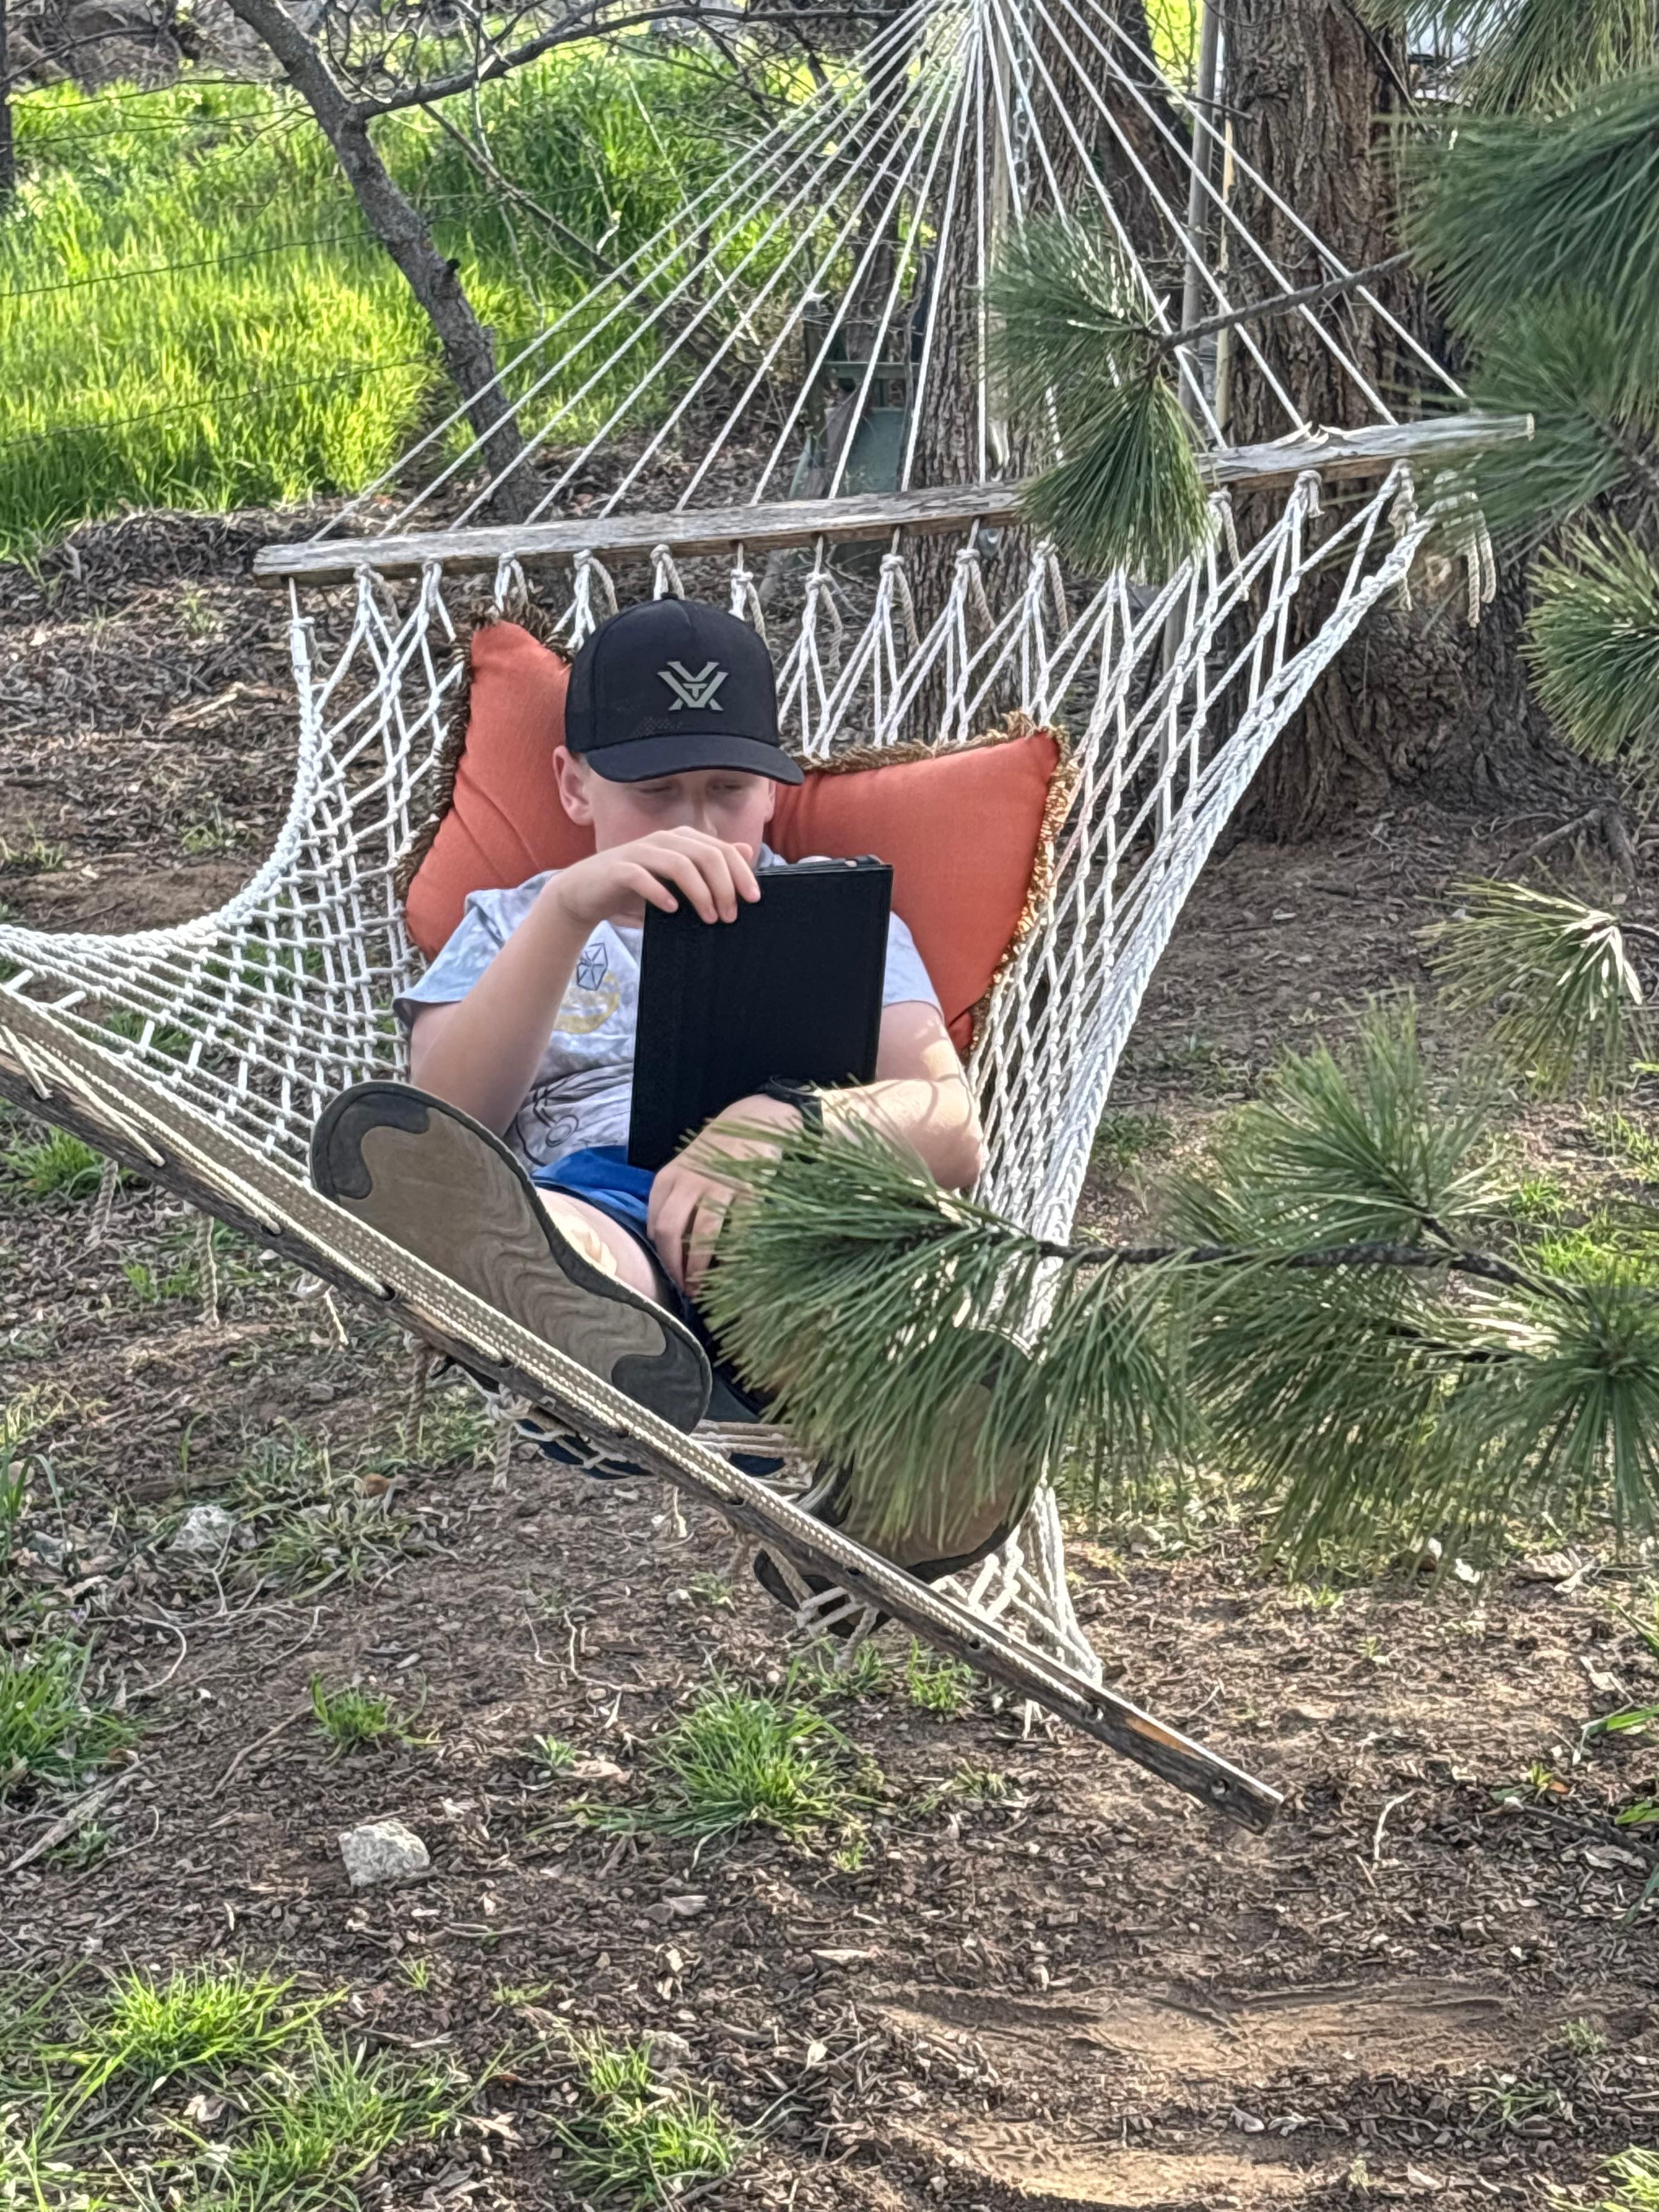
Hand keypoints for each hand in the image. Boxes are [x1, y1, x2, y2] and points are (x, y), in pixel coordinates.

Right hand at [544, 827, 760, 932]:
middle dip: (724, 886)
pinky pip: (642, 876)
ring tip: (709, 917)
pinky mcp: (617, 869)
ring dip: (700, 892)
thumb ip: (708, 864)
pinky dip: (659, 892)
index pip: (721, 850)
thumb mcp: (676, 878)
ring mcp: (639, 852)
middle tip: (730, 916)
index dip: (741, 874)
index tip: (753, 900)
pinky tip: (671, 909)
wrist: (585, 893)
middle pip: (706, 855)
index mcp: (681, 839)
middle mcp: (663, 840)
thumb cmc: (635, 888)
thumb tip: (746, 850)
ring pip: (679, 864)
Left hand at [647, 1091, 806, 1296]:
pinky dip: (733, 1252)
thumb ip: (670, 1200)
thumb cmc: (715, 1153)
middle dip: (674, 1268)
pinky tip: (731, 1268)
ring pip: (701, 1235)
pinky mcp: (748, 1188)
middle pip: (670, 1232)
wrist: (752, 1120)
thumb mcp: (684, 1170)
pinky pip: (738, 1227)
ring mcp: (718, 1185)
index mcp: (668, 1178)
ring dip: (699, 1267)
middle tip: (683, 1290)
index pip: (654, 1225)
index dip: (660, 1257)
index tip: (669, 1278)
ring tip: (701, 1288)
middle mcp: (688, 1181)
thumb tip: (659, 1242)